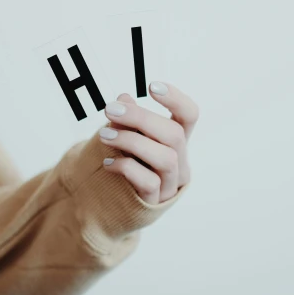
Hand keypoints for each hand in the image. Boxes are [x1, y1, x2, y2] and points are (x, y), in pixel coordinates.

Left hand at [98, 82, 198, 203]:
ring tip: (104, 136)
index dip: (176, 98)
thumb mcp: (125, 139)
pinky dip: (127, 167)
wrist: (111, 208)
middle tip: (111, 109)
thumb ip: (126, 122)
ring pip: (165, 158)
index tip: (152, 86)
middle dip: (141, 118)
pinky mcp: (154, 203)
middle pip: (174, 134)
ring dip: (132, 142)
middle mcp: (180, 162)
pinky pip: (148, 182)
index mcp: (176, 142)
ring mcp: (170, 185)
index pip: (189, 115)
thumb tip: (124, 98)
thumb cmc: (125, 167)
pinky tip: (108, 163)